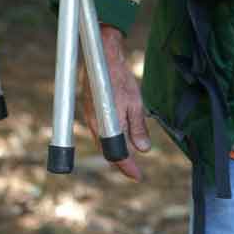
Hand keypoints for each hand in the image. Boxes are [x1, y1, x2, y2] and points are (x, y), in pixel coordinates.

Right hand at [79, 24, 151, 181]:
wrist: (102, 56)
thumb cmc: (120, 78)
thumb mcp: (135, 103)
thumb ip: (138, 127)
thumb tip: (143, 149)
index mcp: (106, 124)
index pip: (115, 153)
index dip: (127, 167)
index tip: (137, 176)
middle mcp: (94, 124)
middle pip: (108, 150)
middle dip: (121, 162)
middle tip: (135, 171)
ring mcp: (90, 118)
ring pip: (103, 141)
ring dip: (116, 150)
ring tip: (129, 159)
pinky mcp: (90, 111)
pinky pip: (100, 131)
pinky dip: (111, 138)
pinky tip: (120, 137)